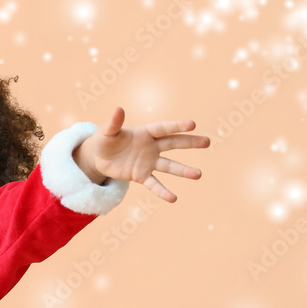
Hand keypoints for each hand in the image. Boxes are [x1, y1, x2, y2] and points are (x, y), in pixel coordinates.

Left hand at [72, 106, 209, 201]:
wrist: (99, 157)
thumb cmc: (104, 140)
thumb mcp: (106, 131)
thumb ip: (114, 123)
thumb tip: (118, 109)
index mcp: (145, 132)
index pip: (163, 128)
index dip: (177, 126)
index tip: (192, 124)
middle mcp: (151, 147)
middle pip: (173, 144)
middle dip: (190, 143)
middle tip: (207, 142)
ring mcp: (148, 162)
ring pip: (168, 166)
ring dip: (183, 171)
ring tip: (198, 175)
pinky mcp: (141, 176)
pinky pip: (154, 184)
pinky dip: (162, 191)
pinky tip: (173, 198)